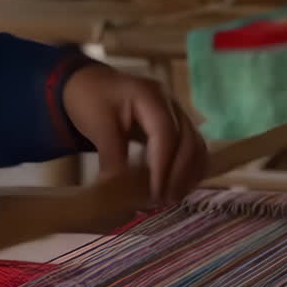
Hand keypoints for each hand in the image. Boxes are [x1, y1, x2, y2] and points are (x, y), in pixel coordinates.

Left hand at [62, 64, 207, 204]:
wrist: (91, 84)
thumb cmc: (90, 100)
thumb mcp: (97, 125)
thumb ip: (111, 156)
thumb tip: (118, 191)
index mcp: (150, 96)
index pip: (165, 134)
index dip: (163, 166)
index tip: (156, 193)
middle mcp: (171, 103)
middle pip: (187, 141)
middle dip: (179, 175)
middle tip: (165, 201)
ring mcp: (177, 113)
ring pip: (195, 145)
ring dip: (189, 174)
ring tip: (172, 198)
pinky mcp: (177, 125)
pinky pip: (192, 148)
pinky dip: (189, 169)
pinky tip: (178, 187)